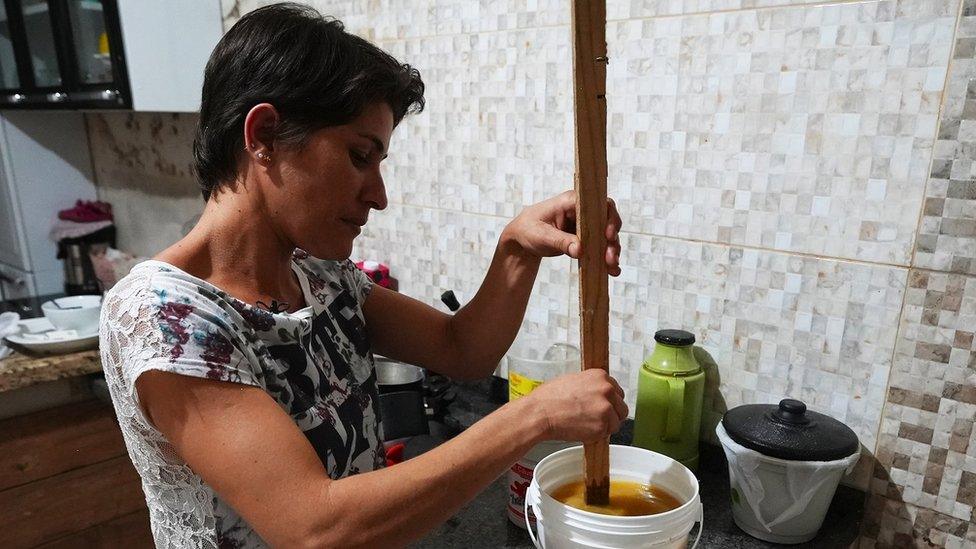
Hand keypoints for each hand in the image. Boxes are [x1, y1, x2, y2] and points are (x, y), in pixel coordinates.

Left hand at [502, 191, 622, 275]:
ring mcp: (586, 225)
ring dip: (612, 251)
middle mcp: (582, 211)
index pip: (597, 204)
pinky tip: (612, 271)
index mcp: (571, 202)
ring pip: (606, 236)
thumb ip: (560, 241)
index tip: (608, 235)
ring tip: (611, 267)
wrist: (522, 239)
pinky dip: (606, 258)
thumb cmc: (529, 230)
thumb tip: (579, 250)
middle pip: (607, 221)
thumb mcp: (541, 236)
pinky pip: (600, 247)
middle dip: (612, 240)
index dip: (608, 218)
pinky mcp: (586, 239)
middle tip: (610, 258)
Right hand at [523, 369, 627, 442]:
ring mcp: (606, 408)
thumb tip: (598, 395)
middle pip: (621, 407)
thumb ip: (591, 386)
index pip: (617, 391)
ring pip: (616, 422)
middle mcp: (607, 390)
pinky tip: (583, 429)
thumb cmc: (550, 397)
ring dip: (605, 426)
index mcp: (601, 376)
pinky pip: (607, 434)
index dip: (609, 401)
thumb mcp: (574, 380)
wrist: (540, 413)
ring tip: (586, 424)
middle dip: (611, 414)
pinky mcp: (603, 426)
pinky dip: (598, 435)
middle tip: (594, 419)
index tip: (600, 406)